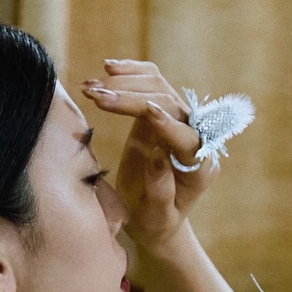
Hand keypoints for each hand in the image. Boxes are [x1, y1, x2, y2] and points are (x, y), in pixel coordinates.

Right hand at [80, 60, 220, 253]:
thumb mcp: (158, 218)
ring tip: (91, 87)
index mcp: (199, 166)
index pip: (187, 137)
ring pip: (159, 86)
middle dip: (132, 97)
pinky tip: (109, 68)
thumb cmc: (155, 223)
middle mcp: (194, 136)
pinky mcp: (161, 111)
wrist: (153, 217)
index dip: (168, 123)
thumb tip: (157, 155)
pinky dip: (131, 73)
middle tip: (96, 97)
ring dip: (125, 81)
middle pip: (168, 104)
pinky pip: (152, 82)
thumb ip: (161, 191)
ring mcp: (178, 119)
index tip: (146, 112)